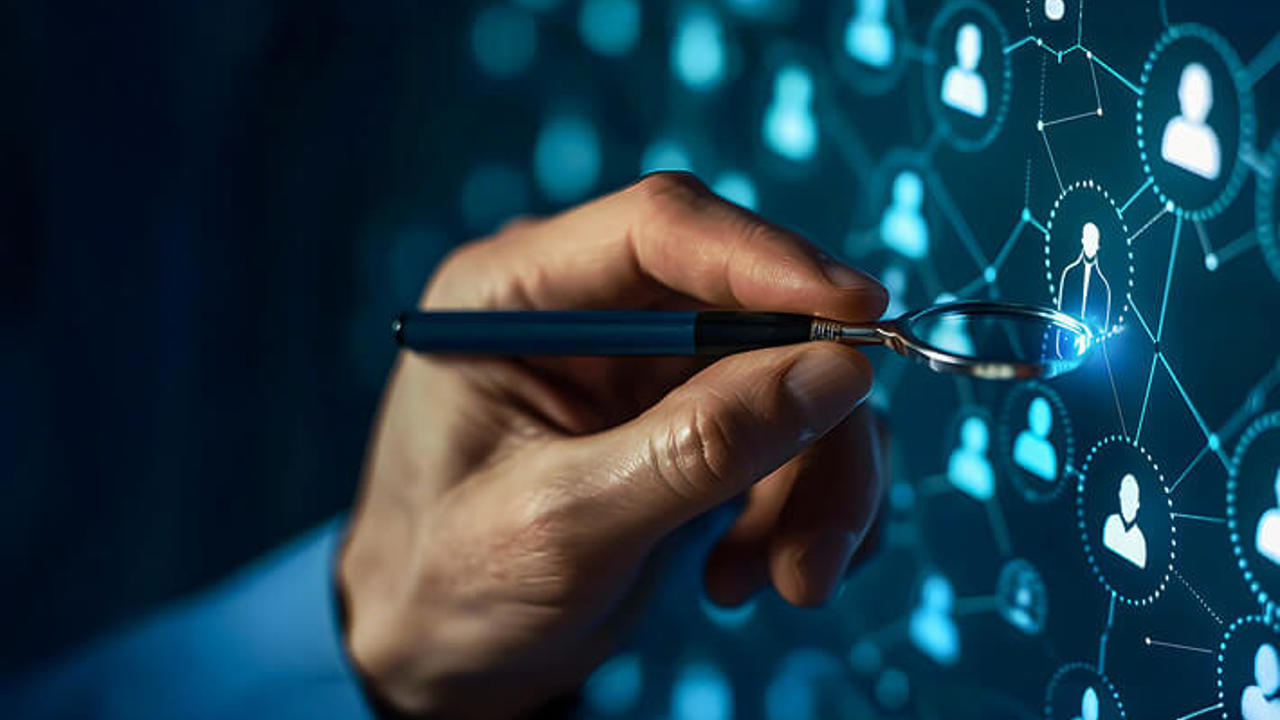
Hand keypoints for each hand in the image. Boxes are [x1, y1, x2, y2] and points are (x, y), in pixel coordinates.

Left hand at [339, 173, 888, 717]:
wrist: (440, 661)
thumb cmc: (454, 588)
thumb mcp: (565, 525)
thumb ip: (696, 447)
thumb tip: (837, 370)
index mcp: (513, 293)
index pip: (661, 227)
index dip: (770, 259)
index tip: (863, 315)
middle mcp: (587, 309)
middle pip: (750, 310)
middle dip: (811, 422)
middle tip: (825, 540)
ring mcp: (642, 364)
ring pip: (789, 376)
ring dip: (815, 482)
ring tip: (787, 582)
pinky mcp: (684, 419)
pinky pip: (788, 431)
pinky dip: (802, 502)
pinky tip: (756, 574)